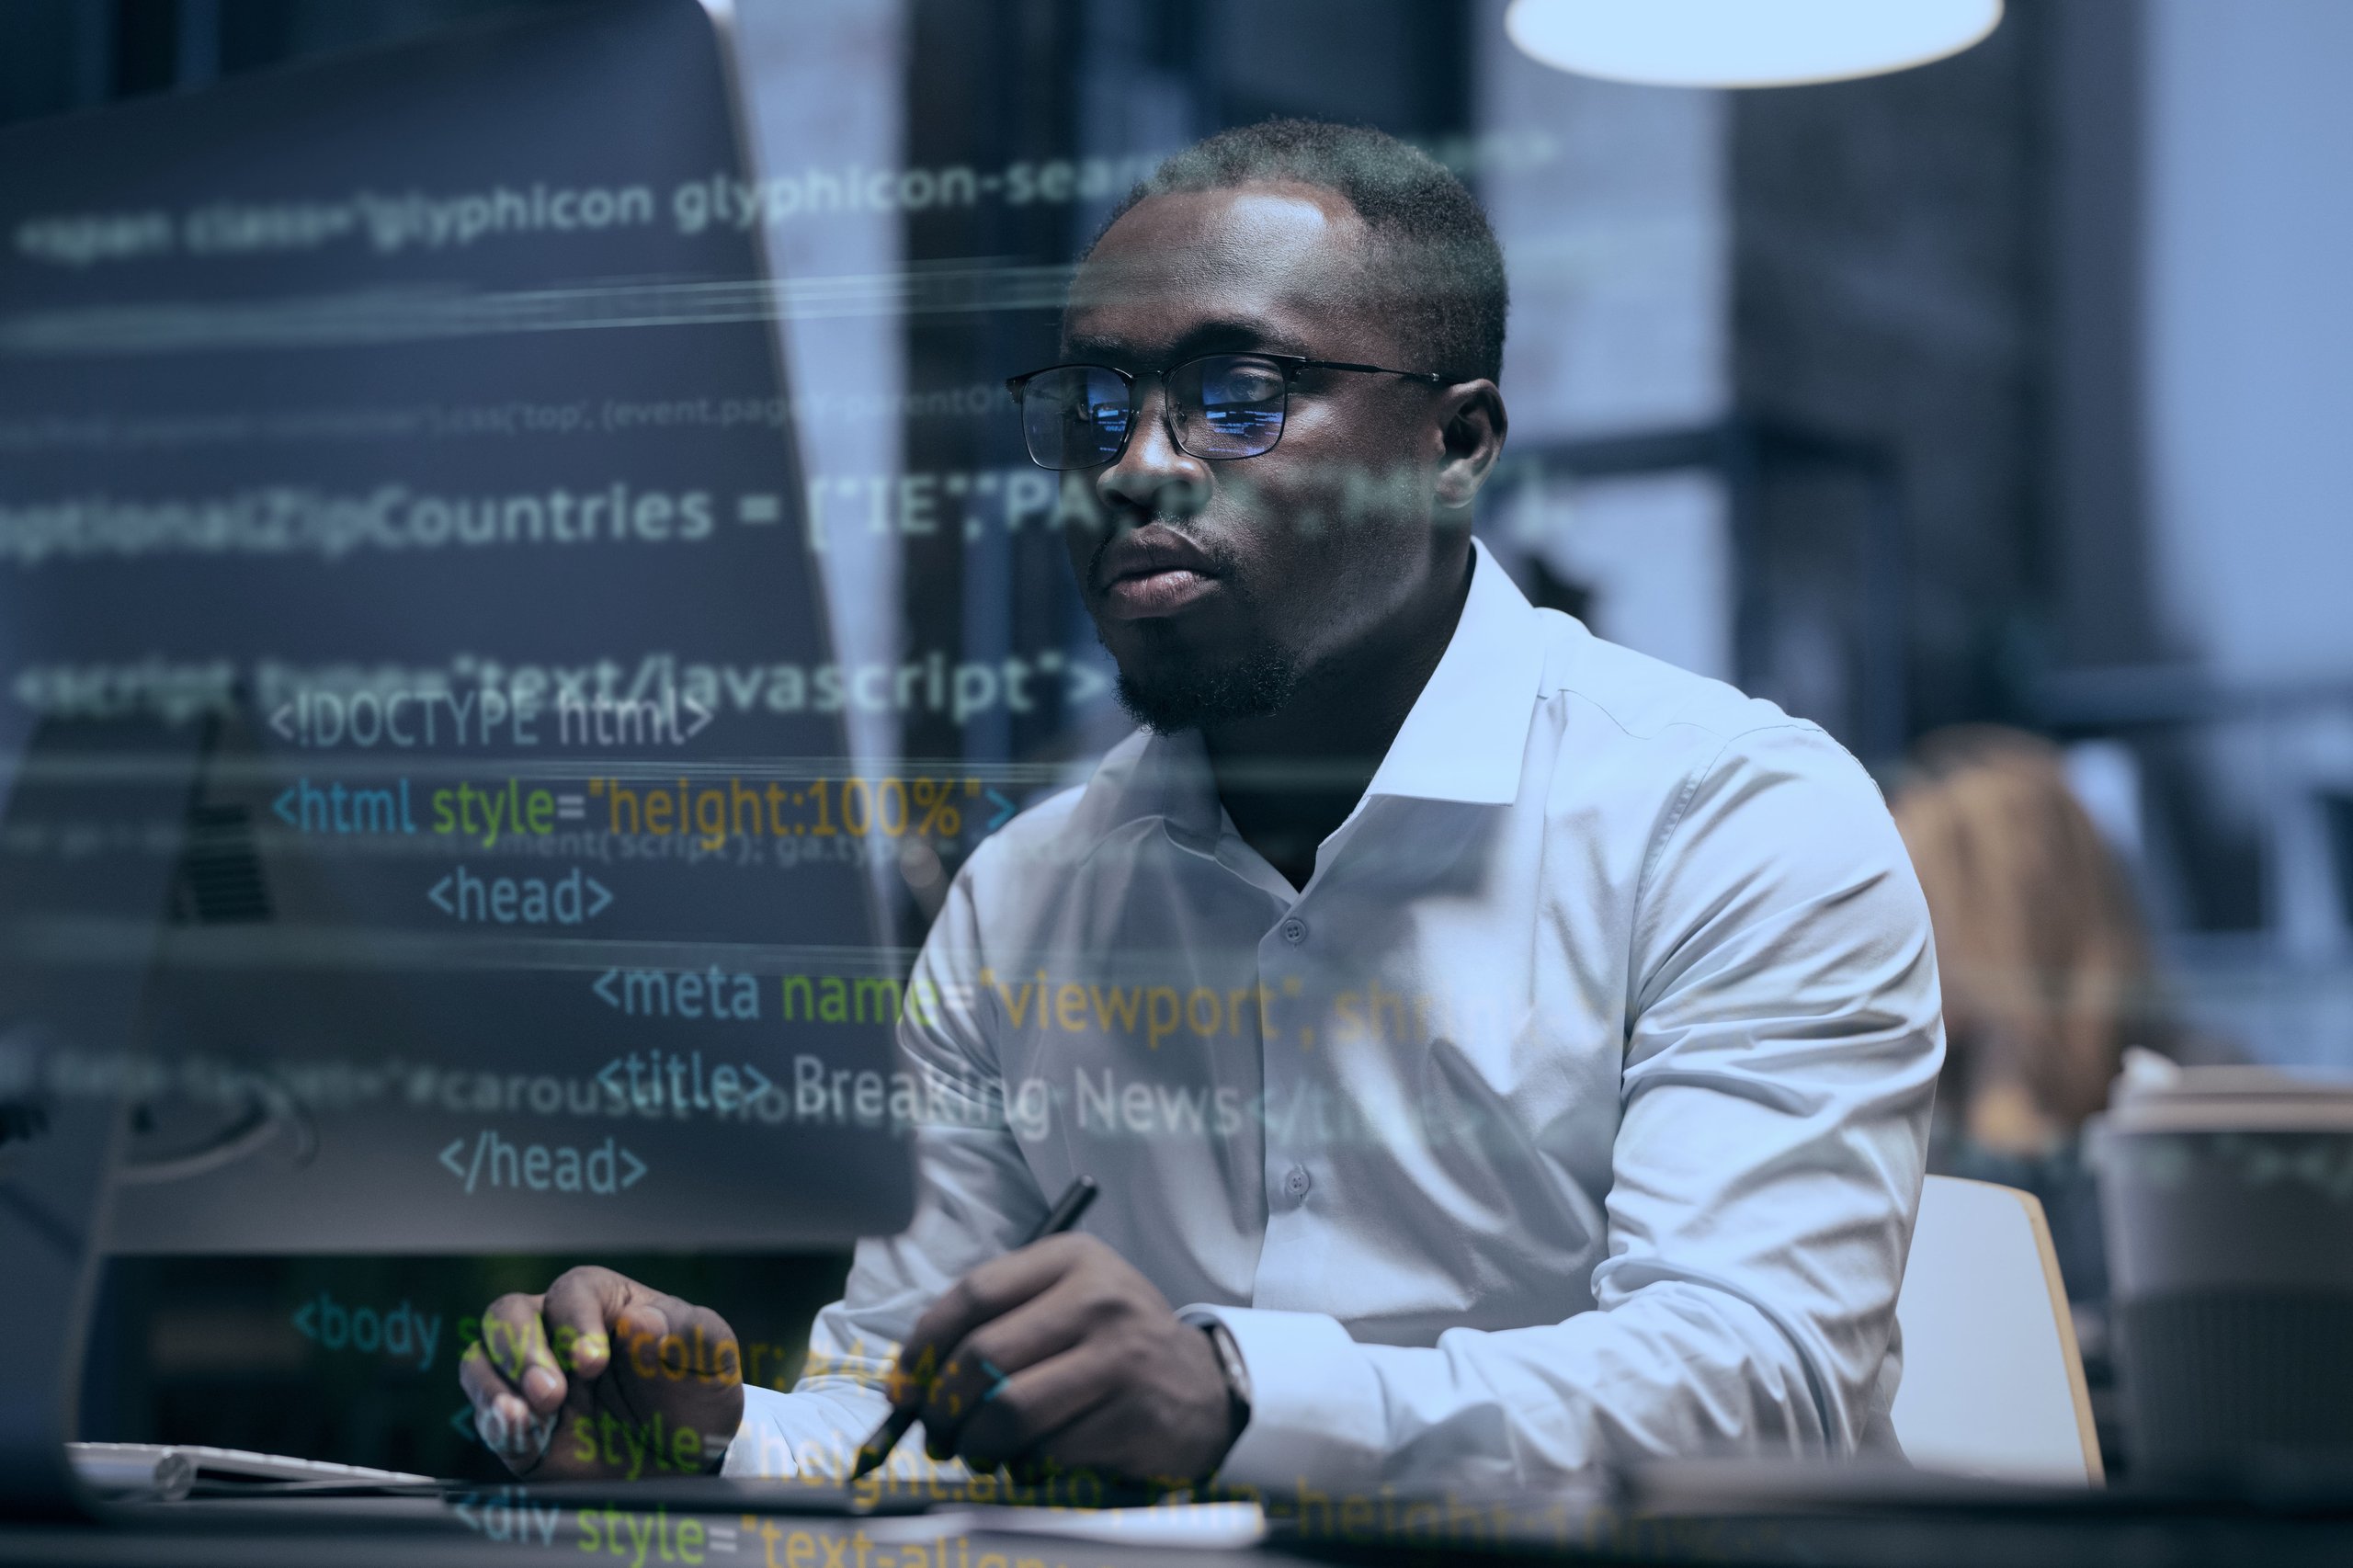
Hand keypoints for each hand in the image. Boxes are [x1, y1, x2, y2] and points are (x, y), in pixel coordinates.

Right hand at [457, 1265, 743, 1479]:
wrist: (689, 1464)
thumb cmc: (696, 1395)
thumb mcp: (712, 1359)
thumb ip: (688, 1332)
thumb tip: (642, 1320)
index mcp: (607, 1305)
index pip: (573, 1292)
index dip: (575, 1322)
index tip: (593, 1362)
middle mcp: (559, 1336)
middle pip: (509, 1316)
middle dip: (522, 1350)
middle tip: (554, 1394)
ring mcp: (534, 1383)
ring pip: (482, 1361)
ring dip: (495, 1385)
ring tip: (525, 1416)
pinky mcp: (521, 1431)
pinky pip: (487, 1418)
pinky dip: (494, 1423)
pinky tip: (519, 1434)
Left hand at [890, 1233, 1239, 1487]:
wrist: (1206, 1389)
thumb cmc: (1115, 1347)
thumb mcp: (1068, 1302)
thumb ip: (999, 1321)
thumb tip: (911, 1381)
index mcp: (1072, 1258)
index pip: (972, 1294)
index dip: (922, 1347)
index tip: (902, 1388)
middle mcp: (1098, 1298)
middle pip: (981, 1356)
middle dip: (941, 1407)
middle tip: (937, 1434)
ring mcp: (1119, 1356)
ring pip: (1007, 1411)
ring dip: (975, 1445)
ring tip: (978, 1452)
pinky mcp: (1130, 1414)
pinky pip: (1046, 1451)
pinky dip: (1023, 1466)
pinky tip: (1033, 1460)